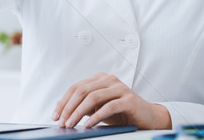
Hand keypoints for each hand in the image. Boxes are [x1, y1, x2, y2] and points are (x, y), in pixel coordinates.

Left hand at [51, 73, 170, 129]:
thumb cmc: (122, 112)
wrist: (148, 118)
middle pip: (82, 91)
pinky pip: (109, 106)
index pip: (76, 87)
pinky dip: (96, 116)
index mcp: (100, 78)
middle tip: (61, 121)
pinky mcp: (129, 99)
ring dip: (79, 112)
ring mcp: (119, 87)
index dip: (63, 101)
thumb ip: (84, 106)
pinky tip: (88, 125)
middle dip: (68, 107)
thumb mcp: (99, 108)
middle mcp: (109, 79)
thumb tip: (62, 111)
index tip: (55, 115)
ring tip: (71, 124)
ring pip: (93, 97)